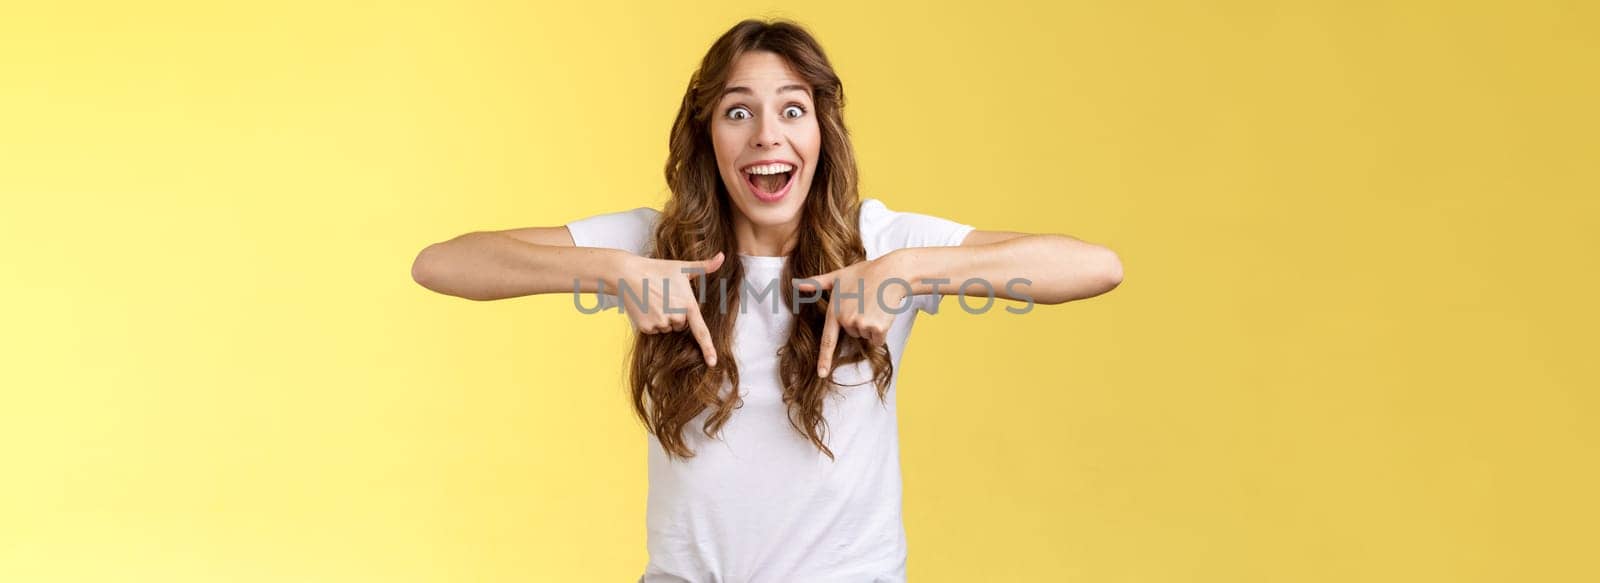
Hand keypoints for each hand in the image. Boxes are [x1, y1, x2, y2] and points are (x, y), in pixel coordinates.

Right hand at [617, 251, 724, 367]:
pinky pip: (654, 330)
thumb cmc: (657, 269)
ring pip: (667, 328)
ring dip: (663, 318)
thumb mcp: (682, 267)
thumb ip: (705, 266)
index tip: (713, 362)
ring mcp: (660, 323)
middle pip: (681, 325)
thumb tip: (723, 256)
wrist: (628, 273)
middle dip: (675, 314)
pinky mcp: (646, 327)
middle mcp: (675, 317)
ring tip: (654, 300)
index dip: (708, 348)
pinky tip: (646, 307)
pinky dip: (651, 321)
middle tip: (665, 297)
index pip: (701, 331)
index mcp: (687, 305)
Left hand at [793, 254, 911, 376]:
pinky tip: (883, 313)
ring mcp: (861, 324)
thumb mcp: (838, 276)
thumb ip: (817, 283)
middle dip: (860, 322)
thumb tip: (794, 282)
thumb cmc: (865, 273)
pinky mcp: (876, 328)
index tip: (821, 374)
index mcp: (835, 312)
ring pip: (866, 337)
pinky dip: (882, 330)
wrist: (890, 273)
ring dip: (872, 325)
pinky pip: (878, 340)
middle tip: (866, 302)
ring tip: (875, 305)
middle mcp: (846, 320)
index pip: (828, 340)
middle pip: (853, 334)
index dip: (824, 359)